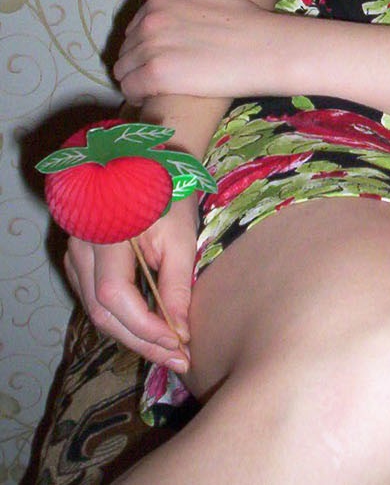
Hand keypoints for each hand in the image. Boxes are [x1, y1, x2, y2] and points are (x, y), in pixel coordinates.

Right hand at [64, 195, 196, 372]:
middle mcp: (82, 246)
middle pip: (102, 311)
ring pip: (96, 310)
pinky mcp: (79, 260)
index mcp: (106, 233)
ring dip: (131, 335)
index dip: (145, 327)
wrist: (144, 163)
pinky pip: (95, 299)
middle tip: (179, 360)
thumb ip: (176, 284)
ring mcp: (75, 254)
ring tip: (168, 351)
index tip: (179, 345)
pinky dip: (121, 318)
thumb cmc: (166, 192)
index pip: (114, 296)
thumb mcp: (181, 234)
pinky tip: (148, 329)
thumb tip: (178, 334)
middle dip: (142, 341)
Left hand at [114, 0, 290, 102]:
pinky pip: (130, 89)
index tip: (162, 55)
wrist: (264, 48)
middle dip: (139, 62)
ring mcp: (151, 48)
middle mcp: (150, 21)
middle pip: (126, 50)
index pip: (133, 28)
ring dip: (136, 79)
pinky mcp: (156, 75)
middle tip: (164, 73)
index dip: (145, 44)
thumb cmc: (243, 17)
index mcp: (160, 1)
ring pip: (123, 71)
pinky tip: (154, 98)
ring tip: (158, 87)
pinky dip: (138, 96)